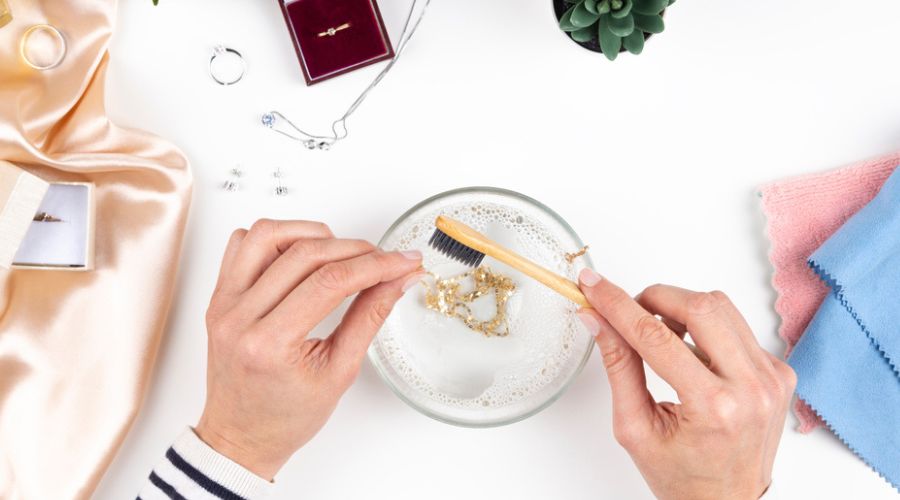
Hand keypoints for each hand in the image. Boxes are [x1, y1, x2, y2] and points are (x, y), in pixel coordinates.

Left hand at [195, 219, 422, 479]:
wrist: (241, 436)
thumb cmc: (284, 417)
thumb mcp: (340, 373)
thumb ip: (369, 318)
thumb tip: (397, 279)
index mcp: (269, 344)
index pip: (330, 282)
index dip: (375, 265)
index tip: (402, 261)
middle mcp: (239, 316)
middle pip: (305, 254)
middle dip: (355, 249)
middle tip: (384, 259)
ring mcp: (224, 302)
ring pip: (268, 235)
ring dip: (312, 234)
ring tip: (340, 252)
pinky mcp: (219, 295)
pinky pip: (242, 244)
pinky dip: (275, 238)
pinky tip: (300, 254)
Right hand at [577, 269, 795, 499]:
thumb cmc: (682, 477)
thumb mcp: (635, 428)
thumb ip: (618, 367)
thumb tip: (597, 320)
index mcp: (714, 408)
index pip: (655, 337)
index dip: (618, 305)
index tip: (594, 285)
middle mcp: (752, 388)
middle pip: (699, 306)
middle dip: (655, 298)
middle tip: (628, 312)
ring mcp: (772, 378)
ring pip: (721, 307)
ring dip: (681, 309)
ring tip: (658, 335)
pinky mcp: (780, 372)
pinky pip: (737, 327)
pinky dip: (706, 330)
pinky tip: (690, 356)